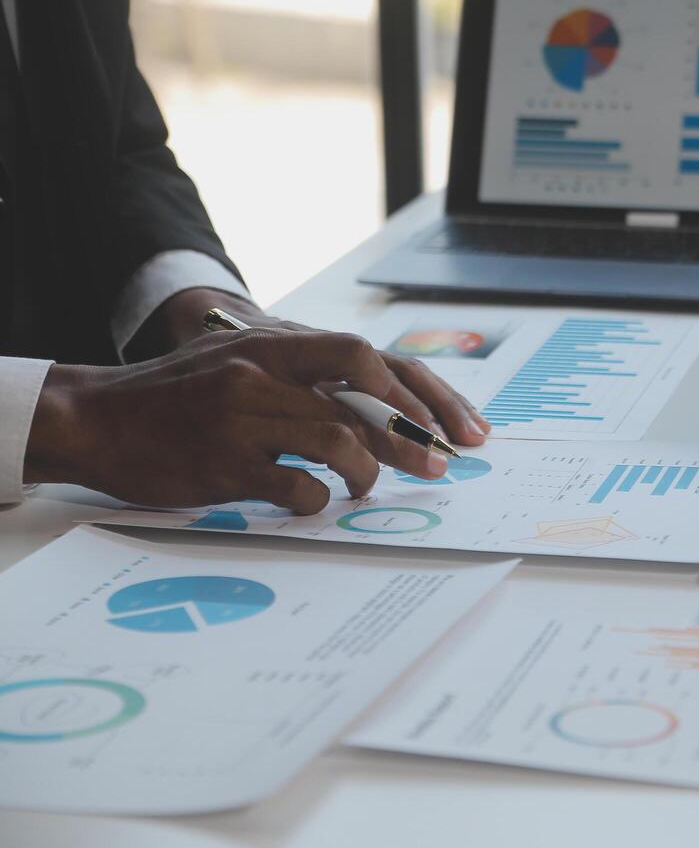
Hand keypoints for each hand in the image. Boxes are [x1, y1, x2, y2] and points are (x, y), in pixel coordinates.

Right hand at [25, 328, 453, 512]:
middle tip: (439, 466)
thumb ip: (302, 372)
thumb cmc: (179, 393)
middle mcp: (263, 373)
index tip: (454, 426)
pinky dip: (316, 501)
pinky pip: (296, 487)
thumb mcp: (242, 360)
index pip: (368, 358)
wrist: (95, 418)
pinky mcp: (223, 464)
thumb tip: (380, 400)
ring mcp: (243, 417)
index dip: (420, 392)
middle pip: (364, 401)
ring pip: (339, 442)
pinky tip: (313, 503)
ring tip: (364, 487)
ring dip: (366, 472)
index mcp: (274, 344)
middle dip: (413, 436)